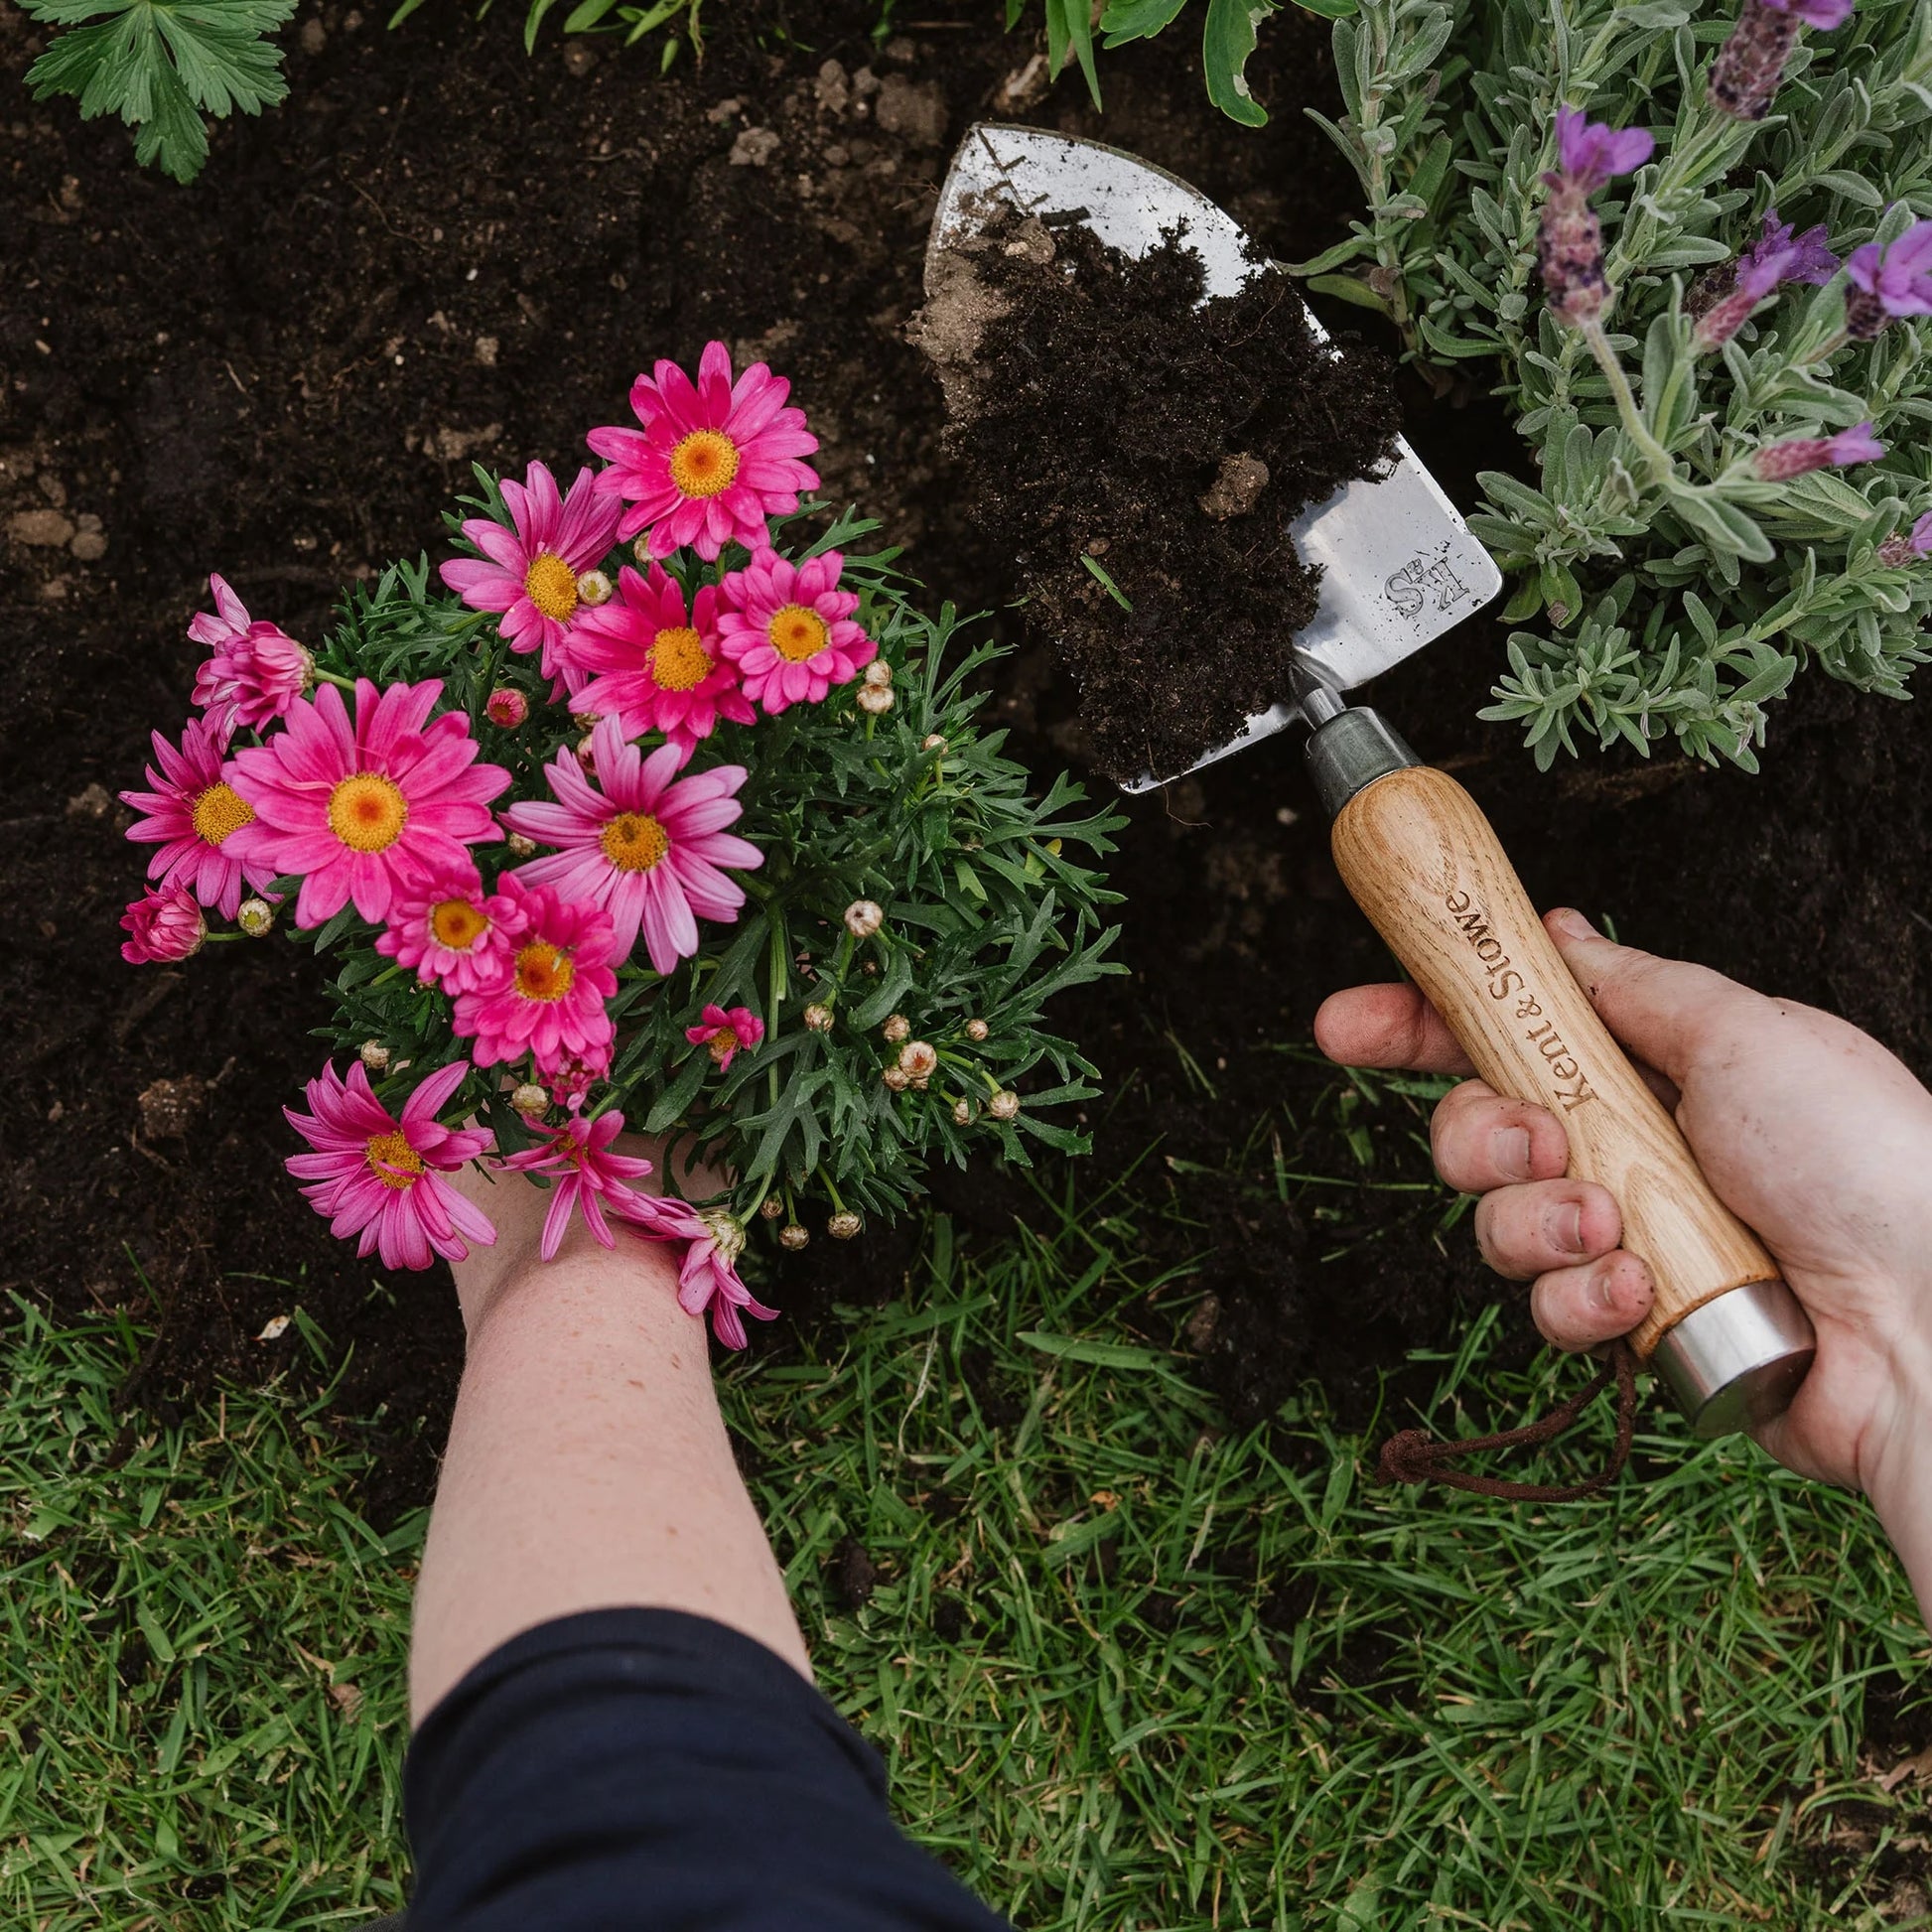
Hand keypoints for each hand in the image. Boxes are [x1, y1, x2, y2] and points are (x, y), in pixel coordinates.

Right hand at [1315, 909, 1931, 1527]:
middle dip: (1479, 1135)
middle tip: (1535, 1140)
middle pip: (1480, 1129)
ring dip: (1537, 1220)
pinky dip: (1583, 1297)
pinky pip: (1549, 1306)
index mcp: (1658, 1068)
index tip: (1348, 1022)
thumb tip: (1561, 936)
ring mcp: (1631, 1240)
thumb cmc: (1867, 1162)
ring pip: (1498, 1223)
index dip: (1419, 1025)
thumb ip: (1633, 984)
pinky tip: (1640, 1293)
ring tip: (1609, 1225)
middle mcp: (1633, 1150)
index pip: (1511, 1033)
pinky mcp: (1634, 1325)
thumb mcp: (1746, 1030)